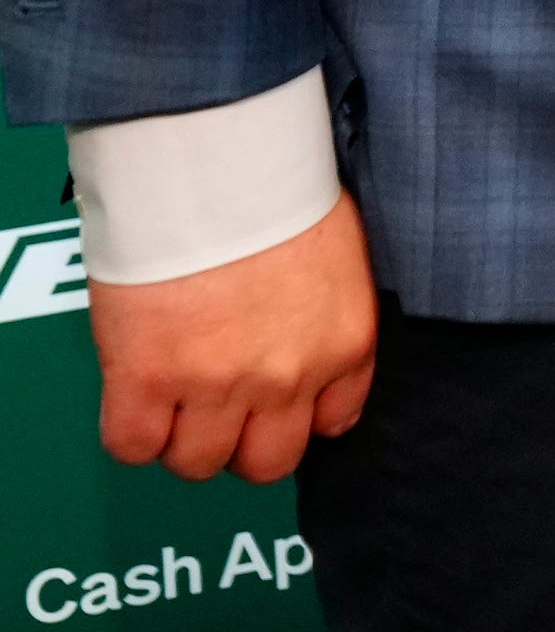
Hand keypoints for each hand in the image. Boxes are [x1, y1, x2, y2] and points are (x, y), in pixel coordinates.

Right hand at [94, 194, 372, 483]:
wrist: (219, 167)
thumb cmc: (279, 192)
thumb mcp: (338, 260)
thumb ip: (328, 317)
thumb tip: (310, 345)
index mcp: (344, 343)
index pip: (331, 424)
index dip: (293, 418)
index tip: (273, 406)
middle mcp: (288, 376)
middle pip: (265, 463)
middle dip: (241, 441)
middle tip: (218, 406)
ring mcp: (216, 384)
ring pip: (197, 463)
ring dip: (183, 437)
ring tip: (174, 395)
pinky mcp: (147, 379)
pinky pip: (133, 445)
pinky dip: (132, 431)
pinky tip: (137, 397)